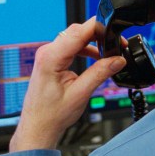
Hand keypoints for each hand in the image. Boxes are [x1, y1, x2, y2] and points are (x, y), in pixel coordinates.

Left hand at [10, 18, 124, 153]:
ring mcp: (47, 55)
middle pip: (77, 32)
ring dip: (92, 43)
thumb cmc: (51, 115)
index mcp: (51, 57)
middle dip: (98, 35)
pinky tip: (95, 57)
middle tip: (116, 45)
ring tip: (108, 53)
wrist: (38, 127)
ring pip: (74, 38)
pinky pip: (70, 47)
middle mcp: (47, 52)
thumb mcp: (80, 94)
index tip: (115, 31)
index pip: (78, 32)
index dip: (99, 28)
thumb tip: (117, 60)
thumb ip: (100, 73)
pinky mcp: (51, 60)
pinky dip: (84, 49)